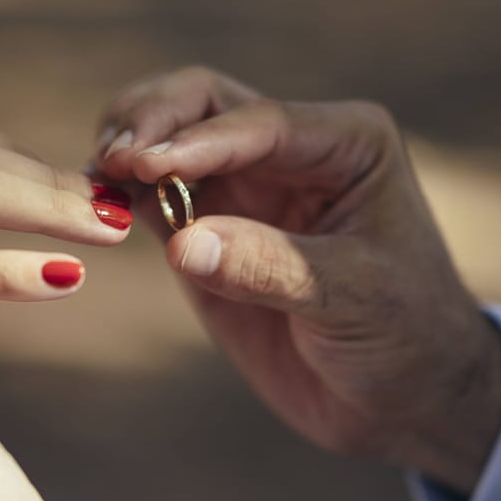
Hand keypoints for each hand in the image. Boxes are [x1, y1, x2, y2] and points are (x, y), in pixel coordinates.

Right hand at [95, 67, 500, 492]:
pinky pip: (150, 195)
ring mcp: (242, 186)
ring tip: (98, 177)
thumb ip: (269, 267)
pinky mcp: (204, 229)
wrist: (403, 398)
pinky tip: (94, 205)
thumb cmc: (406, 337)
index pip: (258, 123)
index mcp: (345, 143)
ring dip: (127, 146)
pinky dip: (118, 193)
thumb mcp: (354, 299)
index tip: (145, 164)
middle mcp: (288, 150)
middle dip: (152, 120)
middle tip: (114, 158)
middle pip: (202, 102)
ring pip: (167, 136)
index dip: (198, 140)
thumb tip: (184, 243)